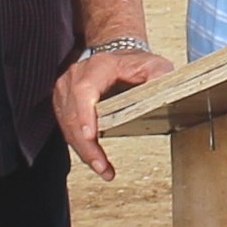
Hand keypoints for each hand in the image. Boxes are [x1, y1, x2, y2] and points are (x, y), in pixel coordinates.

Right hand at [54, 41, 173, 179]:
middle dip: (86, 145)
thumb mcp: (153, 65)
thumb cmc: (134, 63)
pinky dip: (82, 148)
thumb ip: (159, 76)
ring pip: (68, 127)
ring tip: (104, 170)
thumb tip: (163, 91)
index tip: (91, 136)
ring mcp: (65, 91)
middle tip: (102, 166)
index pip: (85, 90)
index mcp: (98, 67)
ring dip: (84, 151)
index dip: (85, 114)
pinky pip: (68, 130)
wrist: (117, 56)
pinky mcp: (64, 105)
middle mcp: (75, 77)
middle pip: (73, 115)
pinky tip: (98, 163)